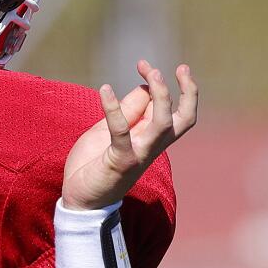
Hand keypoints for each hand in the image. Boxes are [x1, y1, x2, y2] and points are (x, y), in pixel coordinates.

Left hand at [61, 60, 197, 209]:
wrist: (80, 201)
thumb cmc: (93, 165)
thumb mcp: (107, 131)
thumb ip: (127, 113)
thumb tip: (144, 89)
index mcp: (150, 138)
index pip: (172, 110)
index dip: (164, 86)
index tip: (145, 66)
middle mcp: (151, 146)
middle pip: (183, 118)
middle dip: (186, 91)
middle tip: (170, 68)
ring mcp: (138, 154)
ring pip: (163, 124)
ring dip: (162, 96)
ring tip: (151, 72)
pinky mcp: (120, 161)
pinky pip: (121, 131)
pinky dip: (114, 109)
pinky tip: (104, 90)